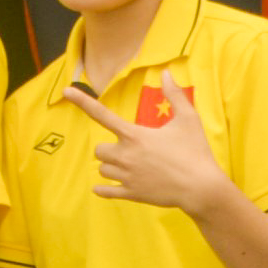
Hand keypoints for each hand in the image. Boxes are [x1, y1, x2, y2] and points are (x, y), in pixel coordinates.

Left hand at [65, 76, 233, 216]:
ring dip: (111, 167)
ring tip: (131, 167)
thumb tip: (166, 73)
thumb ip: (175, 95)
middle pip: (99, 150)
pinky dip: (104, 189)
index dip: (82, 101)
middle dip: (110, 149)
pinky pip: (106, 191)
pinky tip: (102, 188)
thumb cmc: (196, 151)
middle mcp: (125, 155)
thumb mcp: (188, 119)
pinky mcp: (131, 194)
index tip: (66, 90)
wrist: (201, 188)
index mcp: (134, 135)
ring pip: (102, 170)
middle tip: (129, 150)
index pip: (102, 115)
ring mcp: (127, 176)